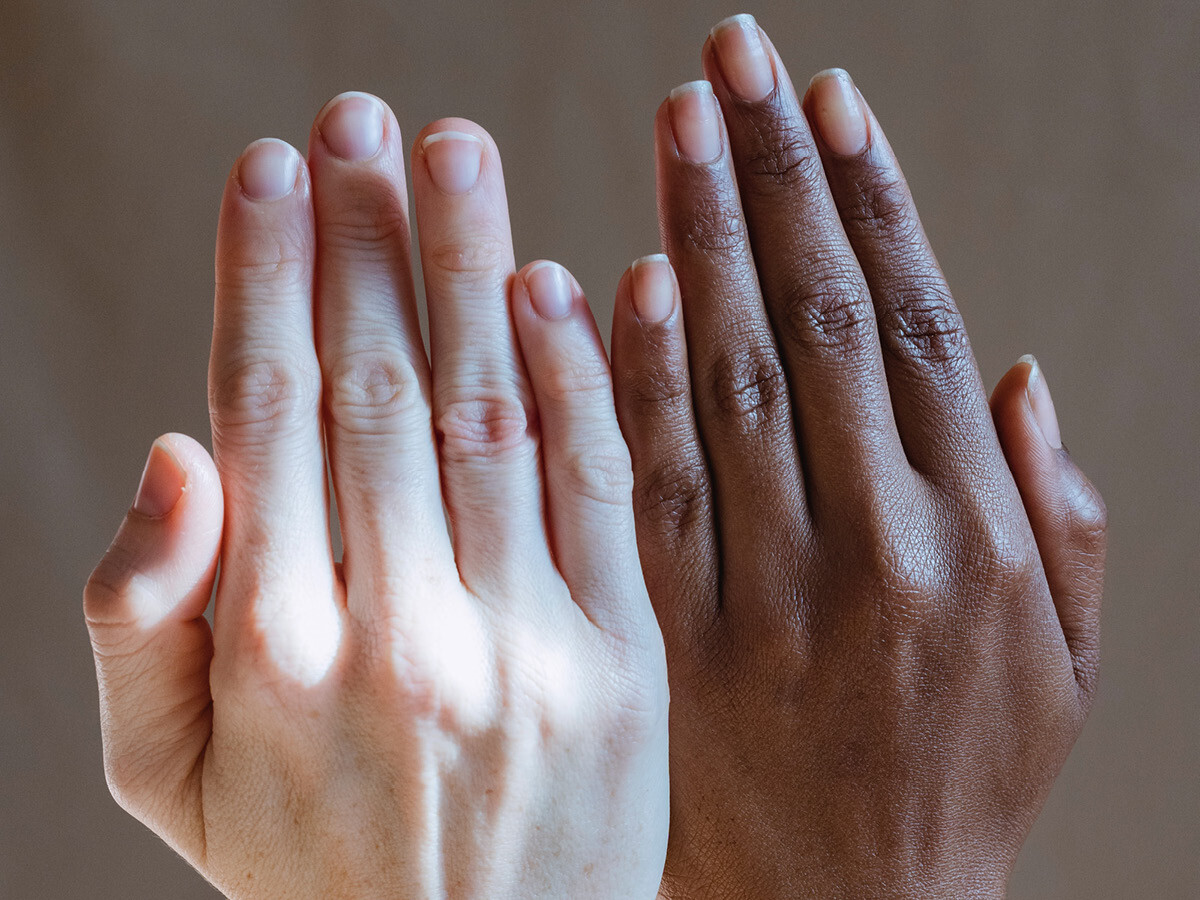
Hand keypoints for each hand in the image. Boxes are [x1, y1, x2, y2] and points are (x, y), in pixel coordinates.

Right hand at [84, 93, 667, 898]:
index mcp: (270, 648)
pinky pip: (601, 493)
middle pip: (377, 386)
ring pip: (492, 412)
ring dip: (472, 266)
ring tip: (457, 150)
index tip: (277, 166)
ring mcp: (521, 645)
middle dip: (366, 236)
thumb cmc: (312, 871)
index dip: (266, 274)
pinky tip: (564, 284)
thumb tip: (175, 449)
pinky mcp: (622, 665)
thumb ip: (138, 619)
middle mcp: (396, 632)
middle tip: (367, 117)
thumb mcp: (166, 780)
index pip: (266, 409)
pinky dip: (584, 378)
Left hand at [611, 16, 1106, 898]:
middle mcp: (877, 551)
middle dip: (773, 181)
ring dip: (696, 241)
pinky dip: (628, 375)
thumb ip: (1061, 516)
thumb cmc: (961, 777)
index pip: (920, 330)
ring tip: (678, 122)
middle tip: (732, 61)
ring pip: (729, 383)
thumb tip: (1021, 371)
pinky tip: (605, 278)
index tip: (827, 101)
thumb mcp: (1063, 662)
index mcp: (979, 539)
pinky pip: (646, 487)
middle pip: (821, 325)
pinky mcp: (671, 644)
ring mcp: (767, 597)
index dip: (872, 204)